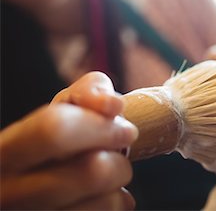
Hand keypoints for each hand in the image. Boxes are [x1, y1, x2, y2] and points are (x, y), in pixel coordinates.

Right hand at [0, 72, 137, 209]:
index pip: (55, 130)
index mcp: (5, 152)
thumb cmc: (59, 142)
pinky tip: (104, 198)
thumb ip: (88, 92)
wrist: (38, 187)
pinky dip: (119, 205)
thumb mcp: (64, 109)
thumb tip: (112, 105)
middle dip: (119, 160)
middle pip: (92, 171)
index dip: (101, 127)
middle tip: (119, 157)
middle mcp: (9, 193)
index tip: (126, 131)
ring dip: (120, 184)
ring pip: (107, 202)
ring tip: (108, 177)